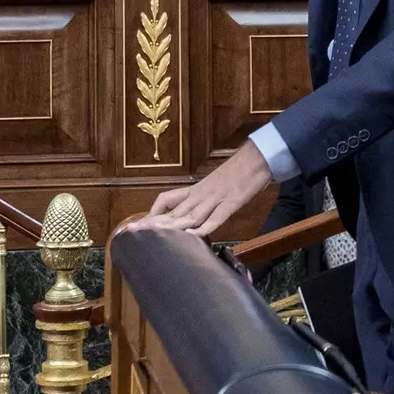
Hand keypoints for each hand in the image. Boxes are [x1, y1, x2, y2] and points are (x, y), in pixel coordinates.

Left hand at [129, 141, 273, 238]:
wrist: (259, 156)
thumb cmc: (242, 169)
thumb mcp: (219, 181)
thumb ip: (207, 195)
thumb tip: (198, 210)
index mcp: (198, 188)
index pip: (168, 199)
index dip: (154, 212)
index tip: (140, 224)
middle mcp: (202, 194)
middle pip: (174, 211)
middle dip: (153, 222)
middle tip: (133, 231)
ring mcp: (216, 199)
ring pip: (190, 215)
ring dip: (171, 226)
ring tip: (153, 235)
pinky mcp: (232, 203)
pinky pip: (216, 217)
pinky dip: (204, 228)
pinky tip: (192, 236)